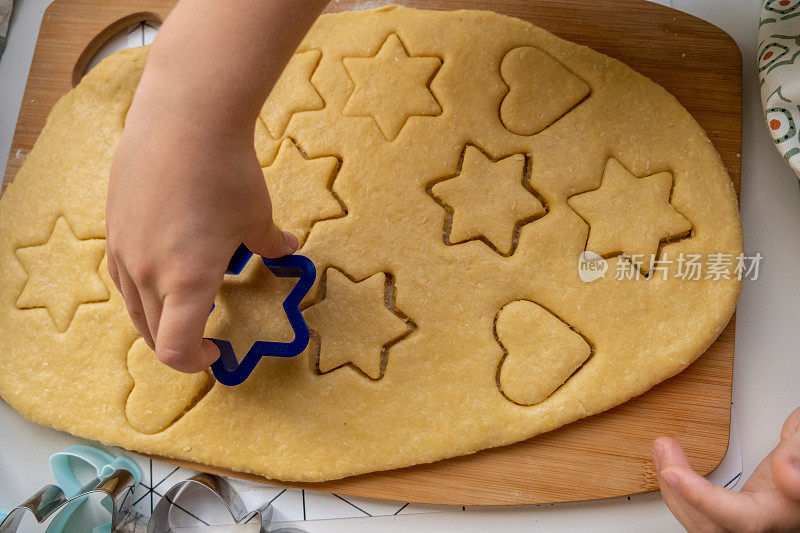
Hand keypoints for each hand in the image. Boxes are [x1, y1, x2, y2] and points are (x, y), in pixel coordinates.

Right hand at [104, 0, 326, 372]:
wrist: (184, 120)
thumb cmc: (227, 173)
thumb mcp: (256, 216)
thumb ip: (269, 244)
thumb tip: (287, 250)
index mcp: (187, 282)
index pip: (177, 348)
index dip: (195, 361)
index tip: (217, 351)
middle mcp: (148, 274)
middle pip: (152, 332)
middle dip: (178, 343)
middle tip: (203, 335)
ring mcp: (124, 250)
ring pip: (132, 304)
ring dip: (156, 317)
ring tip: (181, 303)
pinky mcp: (113, 227)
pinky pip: (122, 273)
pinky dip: (141, 286)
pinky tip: (162, 266)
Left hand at [654, 407, 799, 531]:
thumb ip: (797, 453)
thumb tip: (787, 474)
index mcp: (784, 512)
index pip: (743, 520)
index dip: (701, 498)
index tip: (673, 472)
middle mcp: (764, 525)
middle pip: (710, 525)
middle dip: (677, 486)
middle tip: (664, 446)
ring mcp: (745, 521)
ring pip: (701, 523)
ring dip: (672, 488)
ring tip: (663, 451)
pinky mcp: (731, 514)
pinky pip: (699, 513)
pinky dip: (679, 491)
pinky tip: (670, 465)